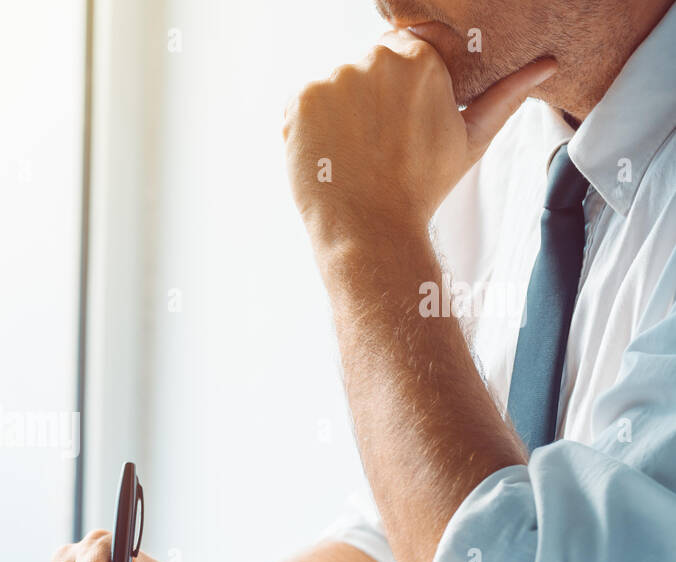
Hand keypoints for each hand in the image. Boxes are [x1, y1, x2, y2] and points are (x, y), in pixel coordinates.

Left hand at [282, 31, 556, 246]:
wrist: (371, 229)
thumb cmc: (423, 186)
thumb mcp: (471, 137)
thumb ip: (506, 94)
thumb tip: (546, 65)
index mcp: (419, 58)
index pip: (408, 48)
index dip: (405, 83)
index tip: (404, 114)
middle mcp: (374, 59)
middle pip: (370, 64)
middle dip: (375, 95)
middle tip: (382, 140)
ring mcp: (333, 79)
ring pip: (337, 84)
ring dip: (343, 110)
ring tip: (358, 150)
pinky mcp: (299, 101)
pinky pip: (305, 104)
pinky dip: (313, 126)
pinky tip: (333, 153)